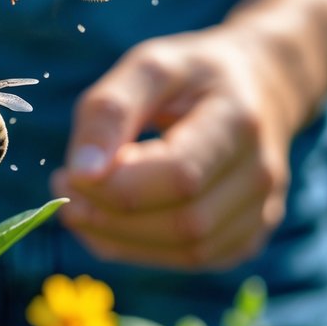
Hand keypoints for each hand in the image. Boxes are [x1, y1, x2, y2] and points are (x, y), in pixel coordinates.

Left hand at [51, 27, 302, 269]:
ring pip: (187, 251)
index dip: (117, 184)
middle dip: (111, 215)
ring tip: (80, 204)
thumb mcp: (149, 66)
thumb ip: (110, 111)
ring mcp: (262, 211)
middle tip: (64, 188)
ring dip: (120, 237)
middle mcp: (261, 174)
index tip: (68, 172)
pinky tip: (109, 220)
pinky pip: (190, 259)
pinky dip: (140, 247)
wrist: (258, 87)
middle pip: (184, 223)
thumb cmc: (192, 73)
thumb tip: (79, 174)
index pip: (180, 175)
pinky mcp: (249, 235)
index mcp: (238, 121)